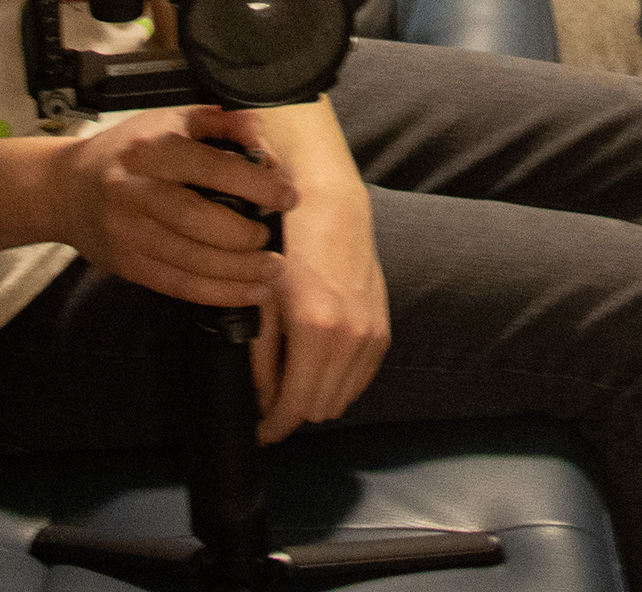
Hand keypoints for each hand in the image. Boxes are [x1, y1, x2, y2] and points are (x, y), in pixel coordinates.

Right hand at [45, 109, 295, 307]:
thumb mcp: (171, 120)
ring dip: (238, 273)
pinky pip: (176, 285)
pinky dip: (215, 293)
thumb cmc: (130, 150)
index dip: (255, 184)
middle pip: (198, 220)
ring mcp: (128, 231)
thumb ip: (222, 123)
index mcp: (153, 148)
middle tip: (274, 242)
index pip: (211, 168)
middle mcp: (136, 190)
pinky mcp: (126, 264)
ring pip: (189, 260)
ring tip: (272, 273)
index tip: (288, 197)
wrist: (66, 189)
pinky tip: (246, 293)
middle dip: (244, 236)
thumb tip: (265, 140)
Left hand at [248, 187, 390, 441]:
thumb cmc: (288, 247)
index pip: (295, 408)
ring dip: (316, 397)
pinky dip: (339, 382)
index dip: (273, 427)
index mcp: (316, 332)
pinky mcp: (383, 330)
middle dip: (292, 411)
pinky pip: (360, 379)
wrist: (332, 210)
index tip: (259, 432)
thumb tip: (261, 399)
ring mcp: (372, 335)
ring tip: (293, 378)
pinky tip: (318, 364)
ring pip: (342, 399)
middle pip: (319, 409)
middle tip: (269, 398)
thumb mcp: (260, 301)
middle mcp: (351, 338)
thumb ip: (260, 358)